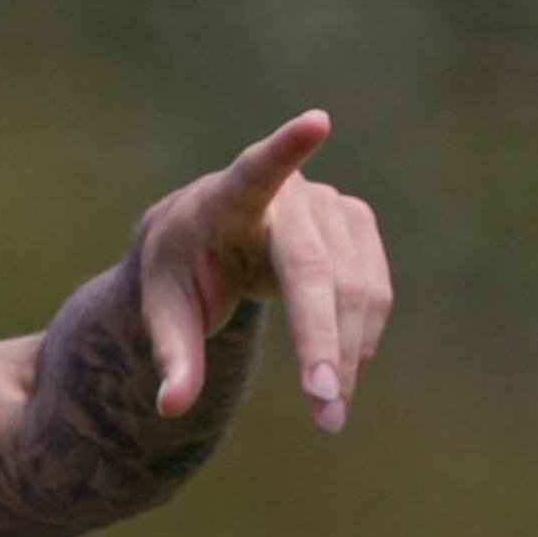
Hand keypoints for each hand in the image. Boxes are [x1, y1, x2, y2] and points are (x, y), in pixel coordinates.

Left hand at [131, 109, 395, 432]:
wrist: (209, 237)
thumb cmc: (180, 269)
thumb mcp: (163, 309)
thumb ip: (171, 355)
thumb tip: (171, 407)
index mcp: (226, 199)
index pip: (255, 170)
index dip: (285, 148)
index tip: (316, 121)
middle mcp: (286, 196)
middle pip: (313, 267)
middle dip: (321, 338)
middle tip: (322, 404)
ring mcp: (329, 207)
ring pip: (355, 286)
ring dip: (348, 354)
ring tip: (328, 415)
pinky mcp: (357, 225)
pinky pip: (373, 289)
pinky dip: (361, 338)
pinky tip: (342, 376)